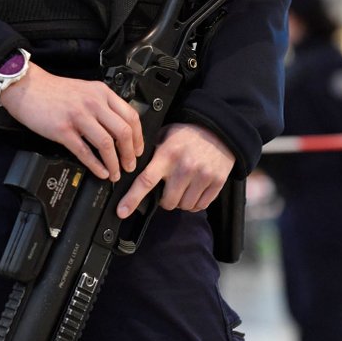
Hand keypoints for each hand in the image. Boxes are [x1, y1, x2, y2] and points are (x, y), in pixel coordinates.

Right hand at [0, 64, 143, 181]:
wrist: (28, 87)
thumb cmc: (55, 91)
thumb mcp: (86, 90)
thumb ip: (103, 105)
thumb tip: (119, 127)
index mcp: (102, 93)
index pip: (131, 117)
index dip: (138, 138)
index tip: (138, 150)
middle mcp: (93, 103)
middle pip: (122, 132)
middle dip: (130, 154)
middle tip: (130, 165)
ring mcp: (78, 116)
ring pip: (106, 144)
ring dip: (114, 163)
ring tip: (115, 173)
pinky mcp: (63, 129)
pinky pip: (84, 151)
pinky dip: (96, 165)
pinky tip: (100, 172)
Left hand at [117, 123, 234, 218]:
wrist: (219, 129)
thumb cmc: (188, 134)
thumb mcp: (165, 136)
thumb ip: (151, 153)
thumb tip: (131, 169)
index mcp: (167, 155)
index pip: (146, 181)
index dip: (132, 199)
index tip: (122, 211)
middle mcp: (185, 167)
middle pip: (168, 202)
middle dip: (165, 200)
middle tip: (168, 188)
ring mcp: (203, 176)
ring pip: (184, 206)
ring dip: (181, 201)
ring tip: (184, 186)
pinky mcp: (217, 182)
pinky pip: (200, 206)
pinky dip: (195, 203)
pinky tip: (195, 190)